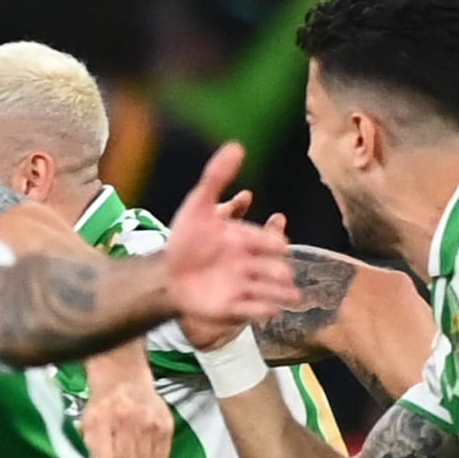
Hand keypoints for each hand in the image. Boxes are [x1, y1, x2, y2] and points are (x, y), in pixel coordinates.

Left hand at [80, 376, 173, 457]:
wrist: (124, 379)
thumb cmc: (104, 406)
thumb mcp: (89, 426)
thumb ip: (92, 454)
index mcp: (101, 419)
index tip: (106, 457)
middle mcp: (127, 419)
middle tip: (121, 453)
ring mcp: (149, 422)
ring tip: (133, 450)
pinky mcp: (166, 425)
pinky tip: (146, 449)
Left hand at [158, 143, 293, 342]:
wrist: (166, 275)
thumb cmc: (185, 241)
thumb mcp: (198, 206)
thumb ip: (216, 178)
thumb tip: (236, 145)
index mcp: (246, 240)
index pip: (266, 241)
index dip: (272, 241)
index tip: (280, 243)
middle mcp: (251, 265)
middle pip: (272, 268)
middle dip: (279, 271)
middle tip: (285, 274)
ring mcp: (245, 288)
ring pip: (269, 290)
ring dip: (280, 293)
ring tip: (292, 296)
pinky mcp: (234, 309)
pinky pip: (252, 311)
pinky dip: (262, 311)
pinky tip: (271, 310)